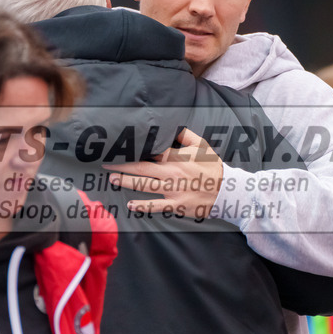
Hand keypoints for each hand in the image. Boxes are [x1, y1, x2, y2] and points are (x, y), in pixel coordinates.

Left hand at [105, 127, 222, 220]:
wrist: (226, 190)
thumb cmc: (213, 167)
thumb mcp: (202, 146)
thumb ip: (186, 135)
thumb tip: (173, 127)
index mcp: (176, 158)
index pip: (152, 152)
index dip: (135, 150)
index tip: (121, 148)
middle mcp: (171, 173)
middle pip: (141, 168)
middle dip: (122, 166)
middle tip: (106, 165)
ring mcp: (172, 190)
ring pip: (144, 185)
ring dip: (126, 182)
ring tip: (113, 179)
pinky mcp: (176, 204)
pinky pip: (155, 206)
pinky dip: (142, 205)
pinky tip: (130, 205)